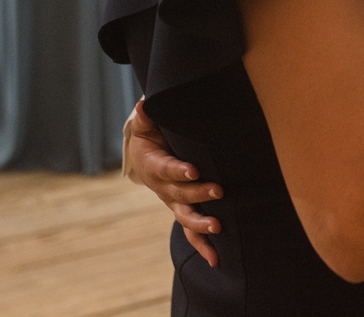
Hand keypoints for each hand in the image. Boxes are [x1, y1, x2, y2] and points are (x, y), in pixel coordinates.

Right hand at [127, 100, 224, 266]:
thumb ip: (147, 116)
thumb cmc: (150, 137)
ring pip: (185, 216)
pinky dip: (202, 247)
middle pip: (181, 193)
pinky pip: (191, 232)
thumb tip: (145, 104)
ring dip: (201, 223)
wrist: (145, 157)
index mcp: (154, 166)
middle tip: (219, 189)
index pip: (166, 169)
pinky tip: (217, 260)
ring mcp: (173, 202)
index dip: (179, 170)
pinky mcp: (182, 210)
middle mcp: (164, 188)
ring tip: (218, 227)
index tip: (193, 170)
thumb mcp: (146, 125)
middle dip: (199, 193)